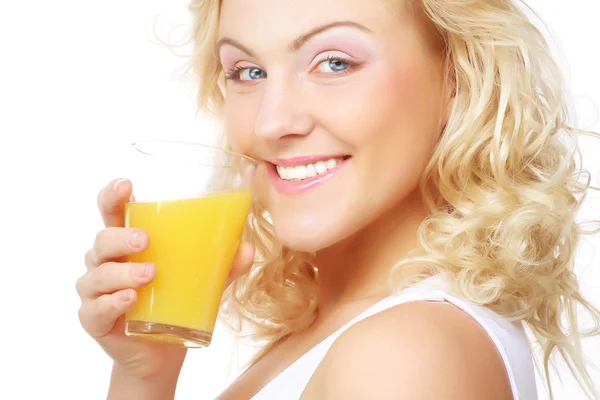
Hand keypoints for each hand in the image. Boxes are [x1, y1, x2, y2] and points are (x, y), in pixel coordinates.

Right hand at [76, 178, 254, 378]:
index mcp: (128, 243)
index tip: (125, 185)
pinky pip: (95, 308)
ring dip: (122, 272)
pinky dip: (112, 302)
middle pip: (103, 239)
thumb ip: (223, 265)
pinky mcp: (94, 319)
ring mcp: (97, 291)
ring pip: (98, 274)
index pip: (113, 212)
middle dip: (121, 236)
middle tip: (145, 241)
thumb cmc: (175, 302)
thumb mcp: (203, 280)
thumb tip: (247, 249)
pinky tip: (129, 299)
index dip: (112, 196)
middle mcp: (107, 262)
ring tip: (149, 274)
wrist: (161, 352)